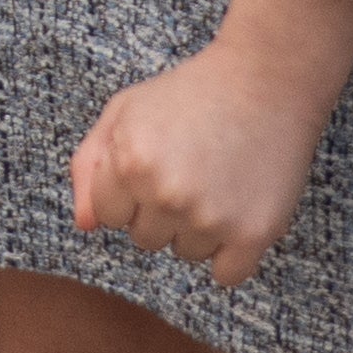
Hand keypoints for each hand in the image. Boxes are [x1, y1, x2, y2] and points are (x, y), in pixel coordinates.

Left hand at [66, 0, 352, 286]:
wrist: (267, 79)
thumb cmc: (191, 92)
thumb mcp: (126, 110)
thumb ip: (89, 165)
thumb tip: (86, 225)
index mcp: (130, 162)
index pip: (108, 215)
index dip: (129, 189)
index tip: (157, 161)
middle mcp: (167, 194)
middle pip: (145, 239)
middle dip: (161, 210)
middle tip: (192, 167)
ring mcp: (211, 217)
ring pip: (186, 253)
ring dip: (198, 227)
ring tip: (219, 179)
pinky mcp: (254, 234)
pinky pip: (226, 274)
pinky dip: (232, 253)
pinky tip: (238, 210)